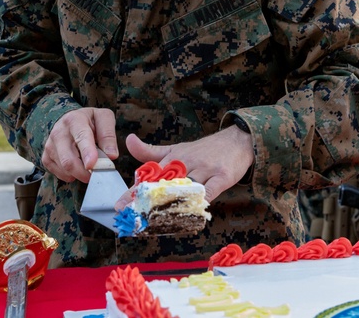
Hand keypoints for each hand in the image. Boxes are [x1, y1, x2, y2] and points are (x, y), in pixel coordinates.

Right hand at [41, 107, 117, 182]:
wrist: (71, 120)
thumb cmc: (90, 120)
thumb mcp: (104, 119)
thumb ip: (108, 136)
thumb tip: (111, 155)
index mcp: (74, 120)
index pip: (81, 137)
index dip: (87, 152)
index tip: (92, 165)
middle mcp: (59, 132)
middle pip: (68, 160)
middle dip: (84, 172)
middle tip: (97, 174)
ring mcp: (50, 145)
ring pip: (64, 168)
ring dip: (79, 174)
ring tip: (88, 167)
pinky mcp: (46, 157)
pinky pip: (58, 173)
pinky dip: (70, 175)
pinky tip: (77, 167)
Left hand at [116, 126, 253, 206]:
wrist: (238, 140)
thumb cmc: (205, 149)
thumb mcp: (177, 148)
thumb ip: (151, 151)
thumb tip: (128, 140)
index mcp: (174, 157)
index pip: (151, 174)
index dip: (134, 191)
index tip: (120, 205)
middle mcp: (188, 161)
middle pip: (165, 183)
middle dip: (148, 200)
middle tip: (133, 216)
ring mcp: (206, 168)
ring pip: (185, 187)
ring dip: (171, 203)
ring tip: (156, 219)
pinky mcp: (222, 176)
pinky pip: (209, 191)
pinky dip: (199, 202)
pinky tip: (190, 212)